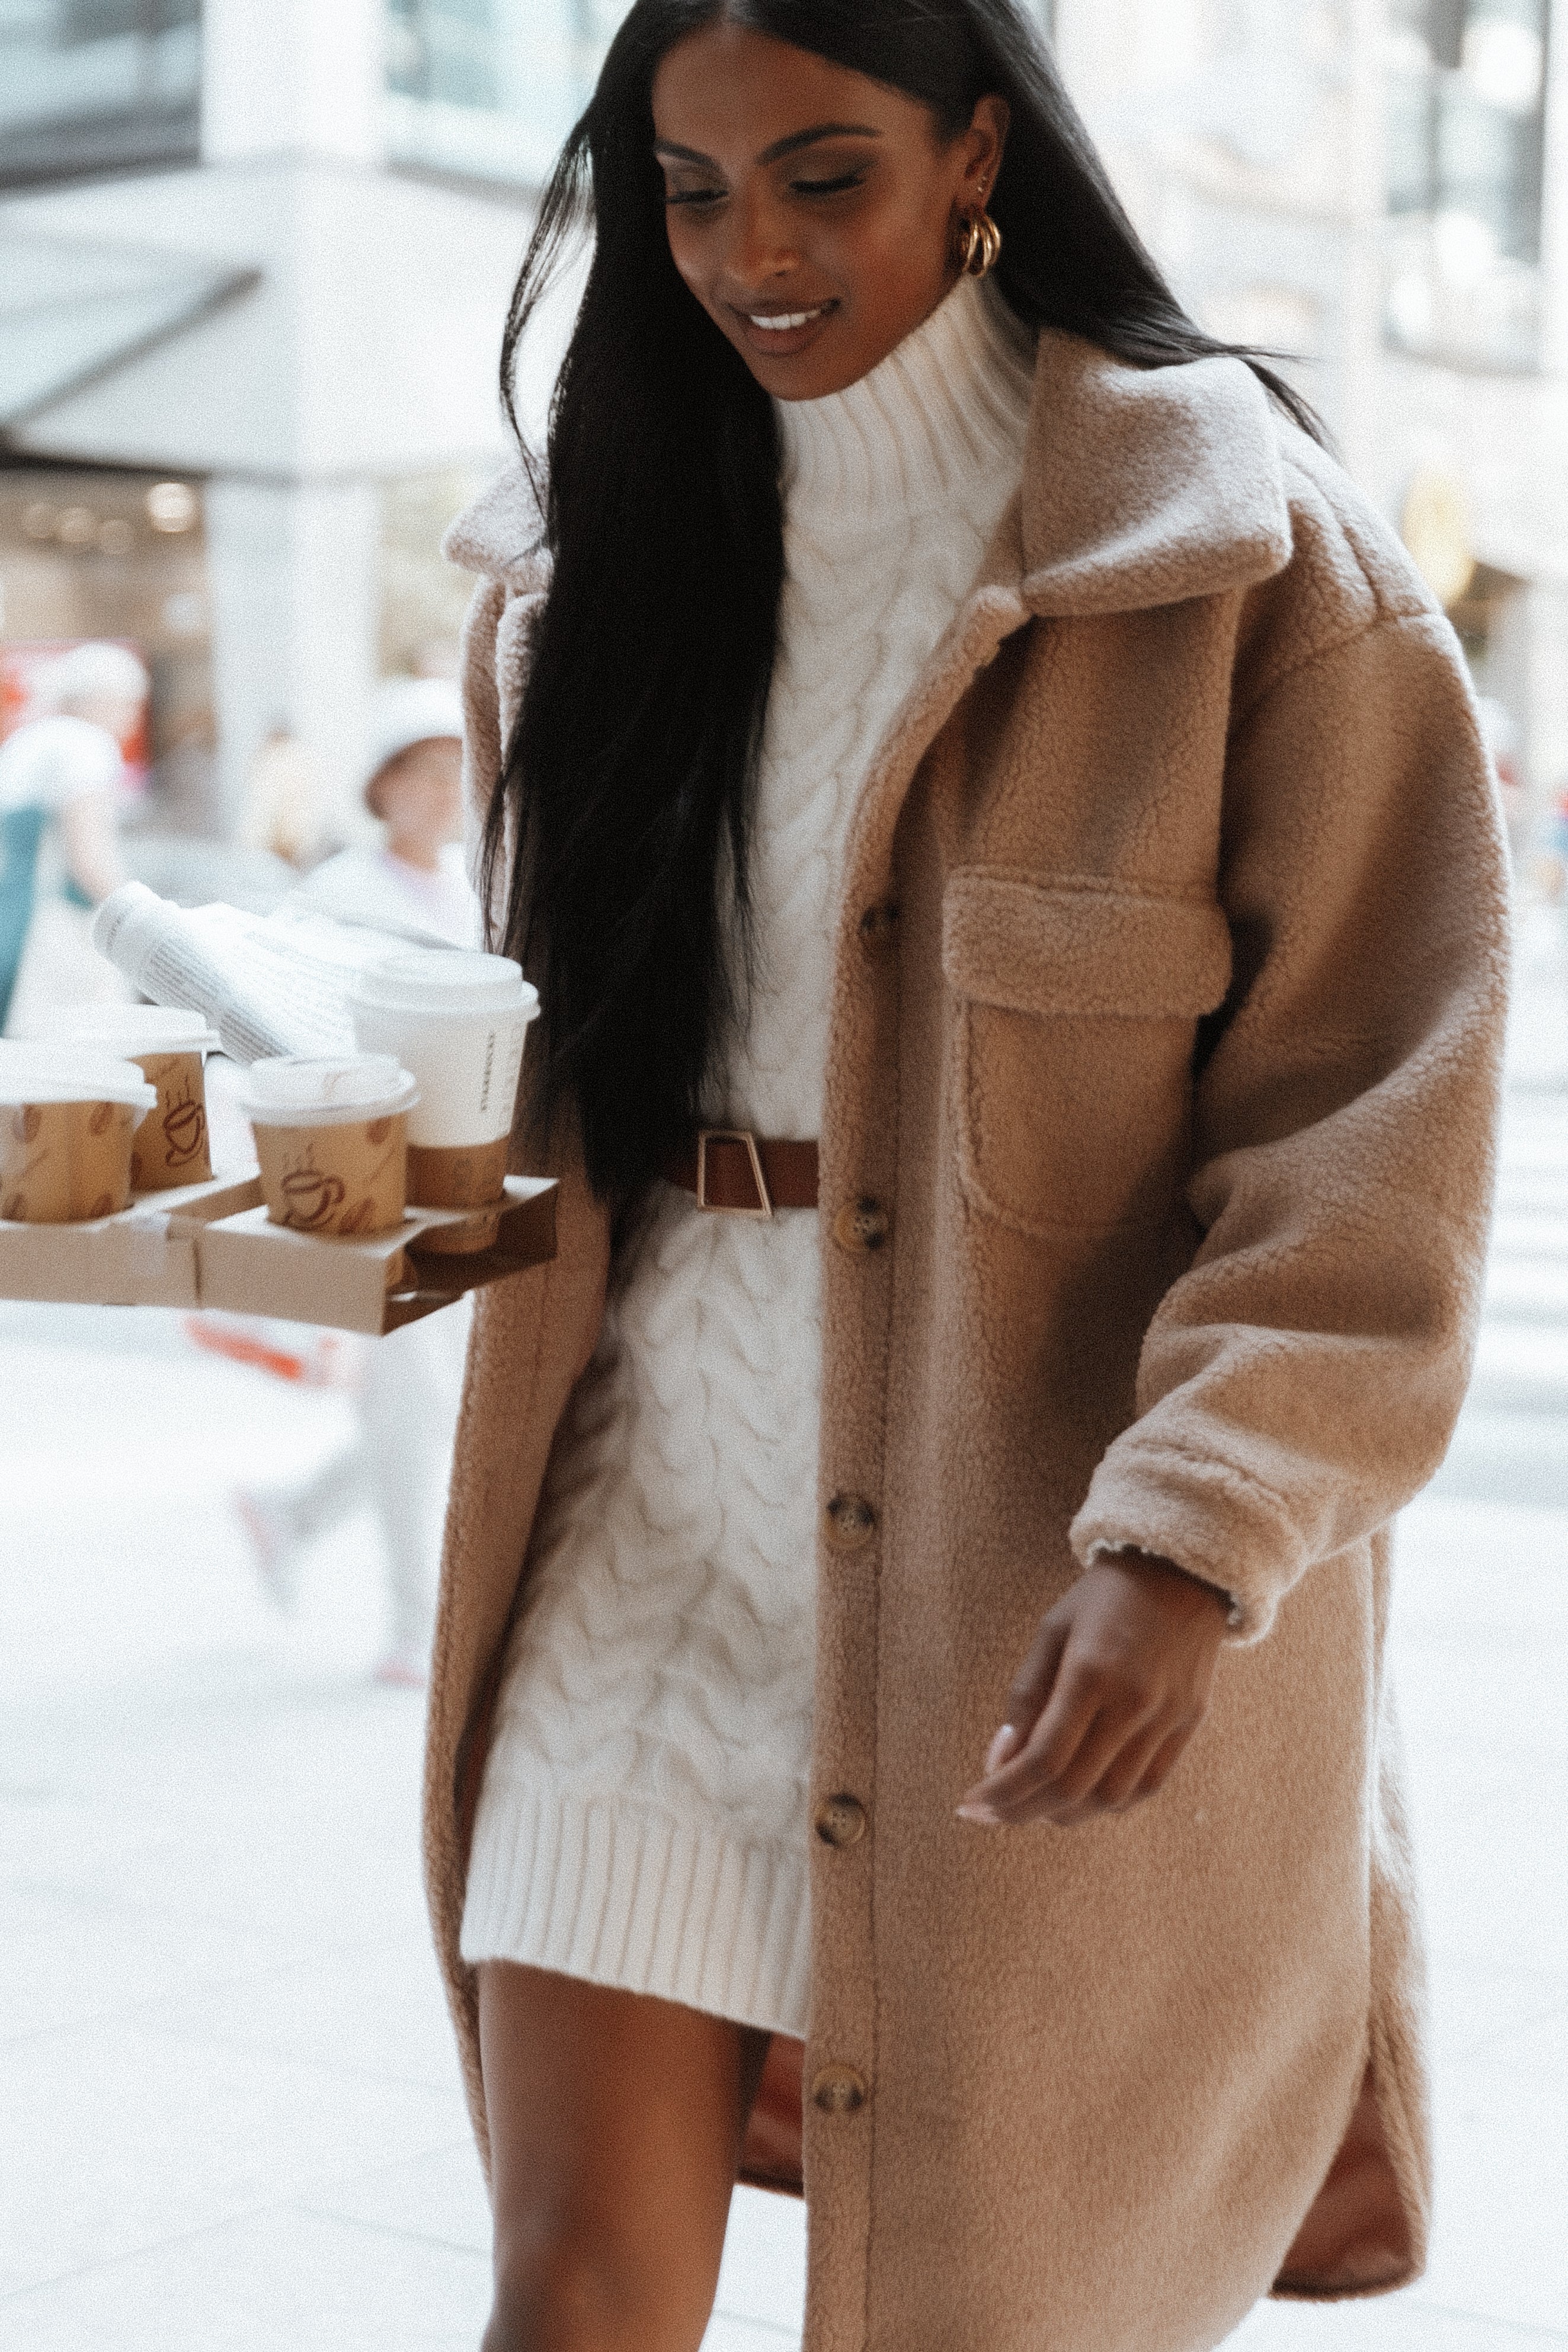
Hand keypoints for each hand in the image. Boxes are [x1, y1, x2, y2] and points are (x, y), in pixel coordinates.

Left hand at [957, 1553, 1227, 1829]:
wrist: (1179, 1571)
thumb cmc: (1103, 1598)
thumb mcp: (1051, 1631)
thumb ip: (1025, 1697)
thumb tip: (1001, 1759)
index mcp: (1091, 1673)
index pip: (1043, 1759)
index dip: (1003, 1792)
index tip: (971, 1805)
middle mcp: (1133, 1702)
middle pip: (1073, 1788)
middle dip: (1024, 1811)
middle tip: (994, 1812)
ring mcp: (1167, 1718)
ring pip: (1112, 1797)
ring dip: (1066, 1812)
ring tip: (1035, 1804)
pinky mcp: (1189, 1724)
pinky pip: (1148, 1786)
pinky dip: (1109, 1802)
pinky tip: (1082, 1795)